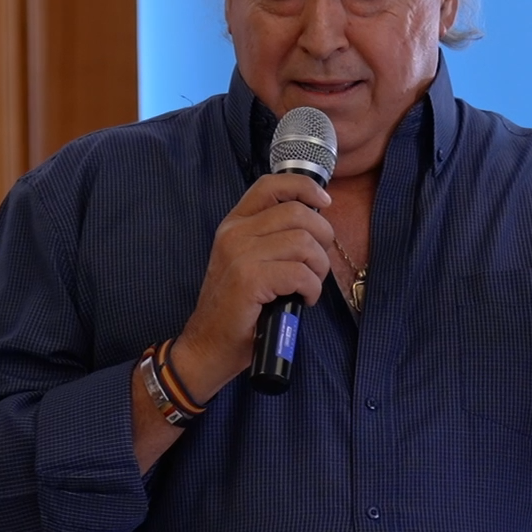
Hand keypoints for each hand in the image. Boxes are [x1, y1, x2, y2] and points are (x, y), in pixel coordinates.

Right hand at [173, 172, 335, 396]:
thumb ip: (271, 238)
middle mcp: (235, 233)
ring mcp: (240, 255)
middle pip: (298, 213)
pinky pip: (300, 273)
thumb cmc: (237, 309)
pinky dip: (312, 288)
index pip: (271, 185)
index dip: (304, 187)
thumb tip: (315, 222)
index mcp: (234, 224)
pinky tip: (304, 301)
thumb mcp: (248, 262)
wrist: (207, 346)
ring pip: (304, 243)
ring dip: (319, 268)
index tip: (324, 202)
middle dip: (322, 238)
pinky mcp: (249, 279)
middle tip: (317, 265)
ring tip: (310, 286)